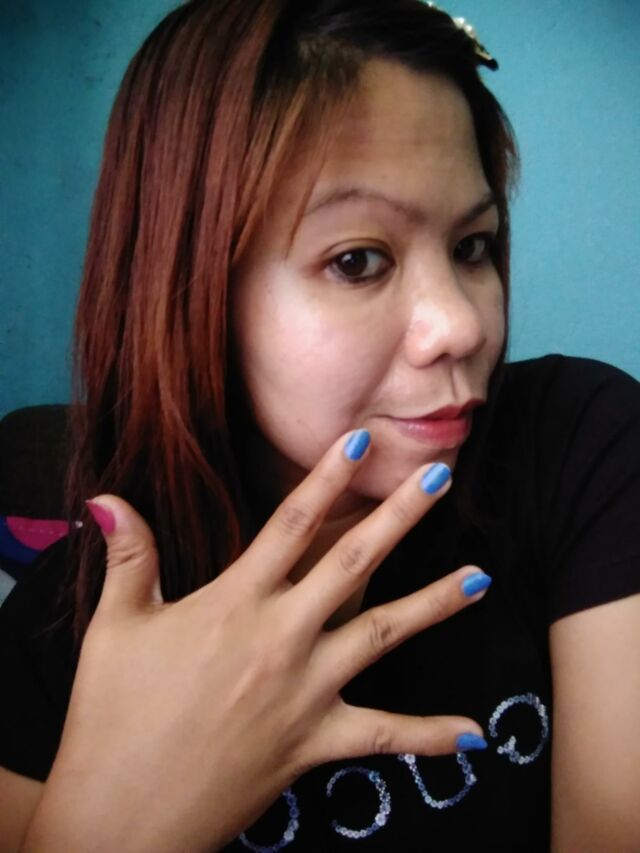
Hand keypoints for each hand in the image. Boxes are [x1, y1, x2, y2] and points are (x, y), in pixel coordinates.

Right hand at [23, 430, 490, 852]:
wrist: (122, 814)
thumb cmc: (112, 715)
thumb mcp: (115, 627)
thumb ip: (128, 556)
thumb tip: (106, 498)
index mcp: (234, 602)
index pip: (290, 525)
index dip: (327, 478)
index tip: (362, 440)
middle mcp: (280, 637)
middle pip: (352, 564)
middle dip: (400, 517)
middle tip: (441, 479)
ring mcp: (305, 690)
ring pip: (383, 635)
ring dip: (435, 604)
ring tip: (482, 577)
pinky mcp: (315, 742)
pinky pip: (382, 737)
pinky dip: (428, 736)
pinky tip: (474, 734)